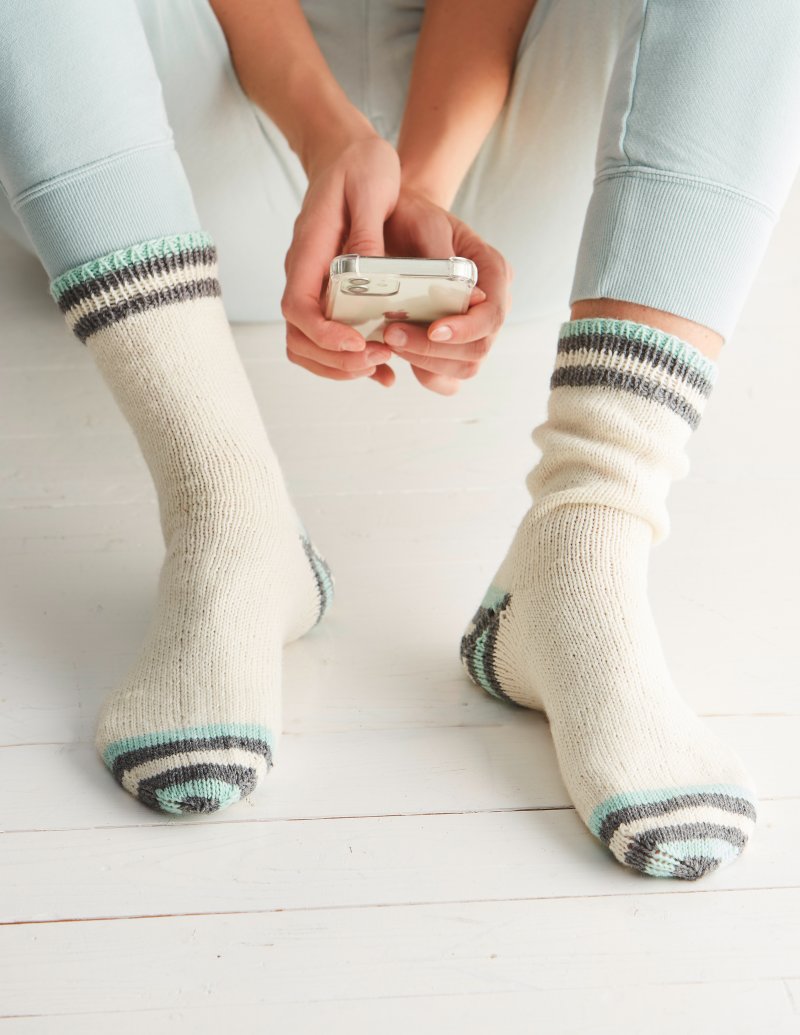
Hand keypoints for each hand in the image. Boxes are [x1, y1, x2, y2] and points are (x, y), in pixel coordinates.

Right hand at [281, 134, 401, 386]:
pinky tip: (384, 365)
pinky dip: (348, 359)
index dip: (324, 334)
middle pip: (298, 336)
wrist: (348, 153)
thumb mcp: (371, 188)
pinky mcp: (329, 292)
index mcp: (309, 251)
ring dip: (340, 365)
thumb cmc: (360, 166)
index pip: (298, 307)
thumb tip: (370, 274)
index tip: (359, 343)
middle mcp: (304, 274)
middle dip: (336, 359)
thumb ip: (368, 233)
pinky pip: (327, 337)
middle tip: (379, 359)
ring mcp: (313, 285)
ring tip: (381, 365)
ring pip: (308, 344)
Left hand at [381, 185, 512, 394]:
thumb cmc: (411, 219)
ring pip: (463, 368)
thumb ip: (444, 259)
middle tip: (392, 335)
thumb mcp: (424, 225)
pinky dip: (424, 374)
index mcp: (494, 272)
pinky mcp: (451, 347)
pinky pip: (446, 378)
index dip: (465, 329)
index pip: (492, 314)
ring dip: (425, 363)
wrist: (397, 222)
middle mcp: (490, 305)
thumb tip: (470, 297)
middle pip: (478, 350)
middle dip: (434, 350)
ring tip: (391, 342)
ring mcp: (472, 329)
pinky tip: (399, 356)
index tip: (434, 330)